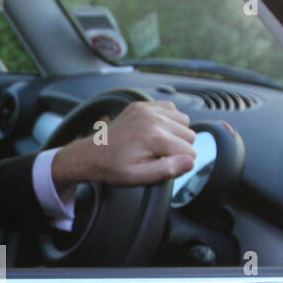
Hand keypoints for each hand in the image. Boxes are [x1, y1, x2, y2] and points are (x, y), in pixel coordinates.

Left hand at [50, 100, 196, 194]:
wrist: (92, 153)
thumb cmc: (113, 167)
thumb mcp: (139, 177)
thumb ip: (167, 170)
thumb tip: (190, 161)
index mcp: (154, 137)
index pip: (190, 152)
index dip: (180, 163)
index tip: (164, 165)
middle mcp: (154, 119)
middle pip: (190, 135)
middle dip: (179, 148)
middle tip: (159, 156)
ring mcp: (148, 109)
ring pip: (184, 121)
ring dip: (177, 133)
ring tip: (159, 144)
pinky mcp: (143, 105)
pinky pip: (171, 108)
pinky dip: (169, 120)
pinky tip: (157, 131)